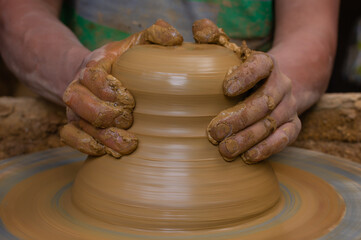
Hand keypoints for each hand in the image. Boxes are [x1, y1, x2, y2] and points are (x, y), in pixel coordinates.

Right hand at [60, 20, 182, 157]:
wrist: (93, 73)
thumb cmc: (120, 61)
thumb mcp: (136, 44)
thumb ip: (154, 36)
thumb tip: (176, 38)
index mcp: (93, 66)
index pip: (91, 77)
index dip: (107, 89)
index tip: (130, 100)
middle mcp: (78, 87)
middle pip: (79, 103)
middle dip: (105, 114)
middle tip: (129, 120)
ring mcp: (74, 108)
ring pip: (77, 124)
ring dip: (102, 137)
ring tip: (129, 145)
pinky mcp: (73, 125)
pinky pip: (70, 138)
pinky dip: (87, 147)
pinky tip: (108, 152)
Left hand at [193, 19, 300, 163]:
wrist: (282, 83)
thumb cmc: (247, 72)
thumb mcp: (236, 54)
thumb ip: (216, 41)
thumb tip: (198, 29)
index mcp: (266, 63)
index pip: (259, 66)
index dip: (245, 77)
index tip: (225, 89)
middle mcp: (282, 84)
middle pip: (262, 102)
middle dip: (237, 119)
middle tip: (214, 133)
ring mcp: (290, 106)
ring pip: (271, 123)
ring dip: (247, 138)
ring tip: (225, 150)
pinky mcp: (294, 125)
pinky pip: (284, 139)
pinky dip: (267, 149)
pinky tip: (248, 157)